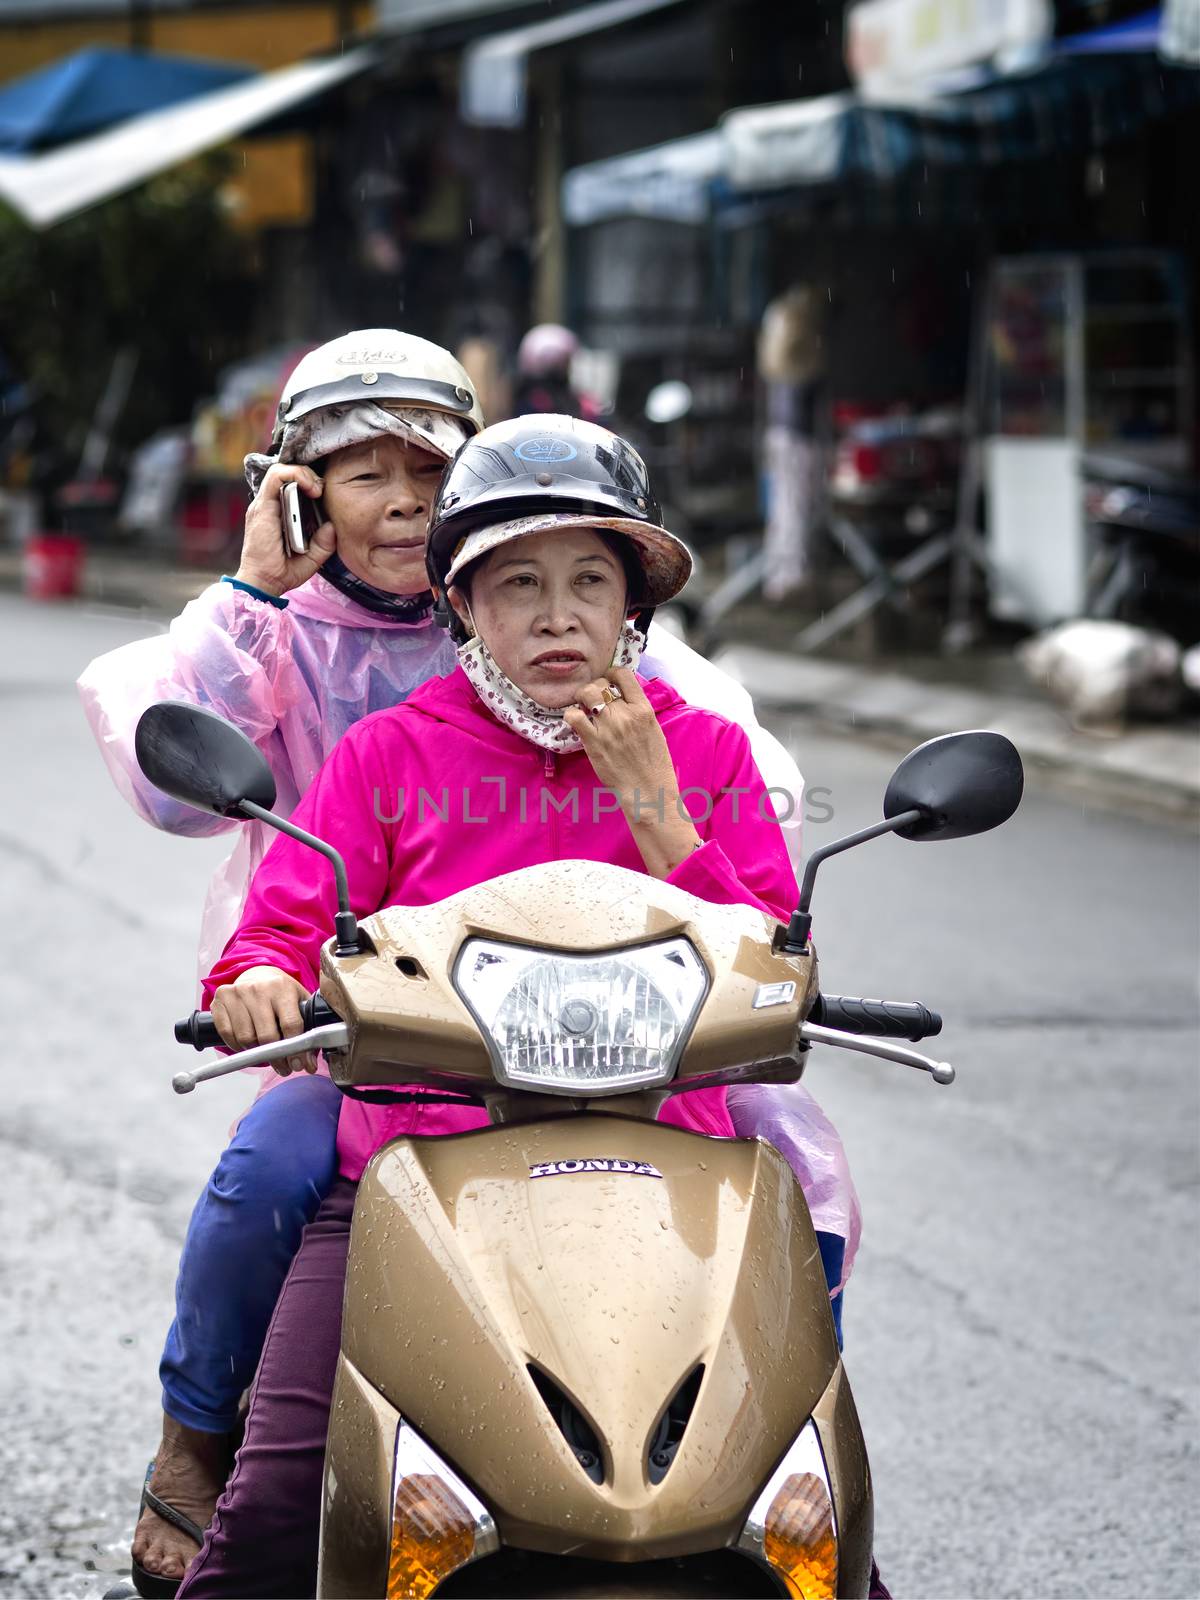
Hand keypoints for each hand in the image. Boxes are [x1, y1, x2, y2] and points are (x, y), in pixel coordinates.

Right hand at [210, 965, 318, 1074]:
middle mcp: (258, 989)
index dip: (295, 1050)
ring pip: (246, 1039)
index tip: (299, 1065)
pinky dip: (237, 1046)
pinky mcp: (219, 1000)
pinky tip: (247, 1045)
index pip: (290, 1024)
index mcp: (282, 988)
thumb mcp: (299, 1001)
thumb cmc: (280, 992)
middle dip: (277, 1058)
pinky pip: (227, 1035)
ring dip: (256, 1052)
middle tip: (283, 1067)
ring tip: (264, 1052)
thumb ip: (308, 1027)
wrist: (257, 974)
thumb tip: (310, 1062)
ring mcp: (237, 993)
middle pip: (267, 1036)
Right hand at [234, 462, 336, 597]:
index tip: (324, 495)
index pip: (292, 485)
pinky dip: (295, 474)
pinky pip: (276, 476)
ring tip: (316, 489)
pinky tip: (310, 487)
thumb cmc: (284, 572)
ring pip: (282, 470)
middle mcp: (270, 505)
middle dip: (309, 476)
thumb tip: (332, 525)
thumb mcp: (312, 558)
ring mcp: (265, 504)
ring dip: (303, 474)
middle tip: (322, 491)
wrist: (264, 582)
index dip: (309, 482)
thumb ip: (324, 543)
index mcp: (280, 513)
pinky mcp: (262, 505)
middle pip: (288, 474)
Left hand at [562, 667, 700, 877]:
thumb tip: (622, 699)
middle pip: (601, 685)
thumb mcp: (654, 731)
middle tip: (593, 700)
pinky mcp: (594, 742)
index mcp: (644, 710)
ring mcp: (609, 728)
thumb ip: (639, 712)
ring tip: (583, 708)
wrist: (648, 790)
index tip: (607, 681)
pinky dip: (571, 715)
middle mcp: (626, 715)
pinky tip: (576, 722)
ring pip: (586, 695)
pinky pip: (574, 716)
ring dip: (581, 698)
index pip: (623, 675)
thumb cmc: (654, 765)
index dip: (611, 674)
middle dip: (594, 689)